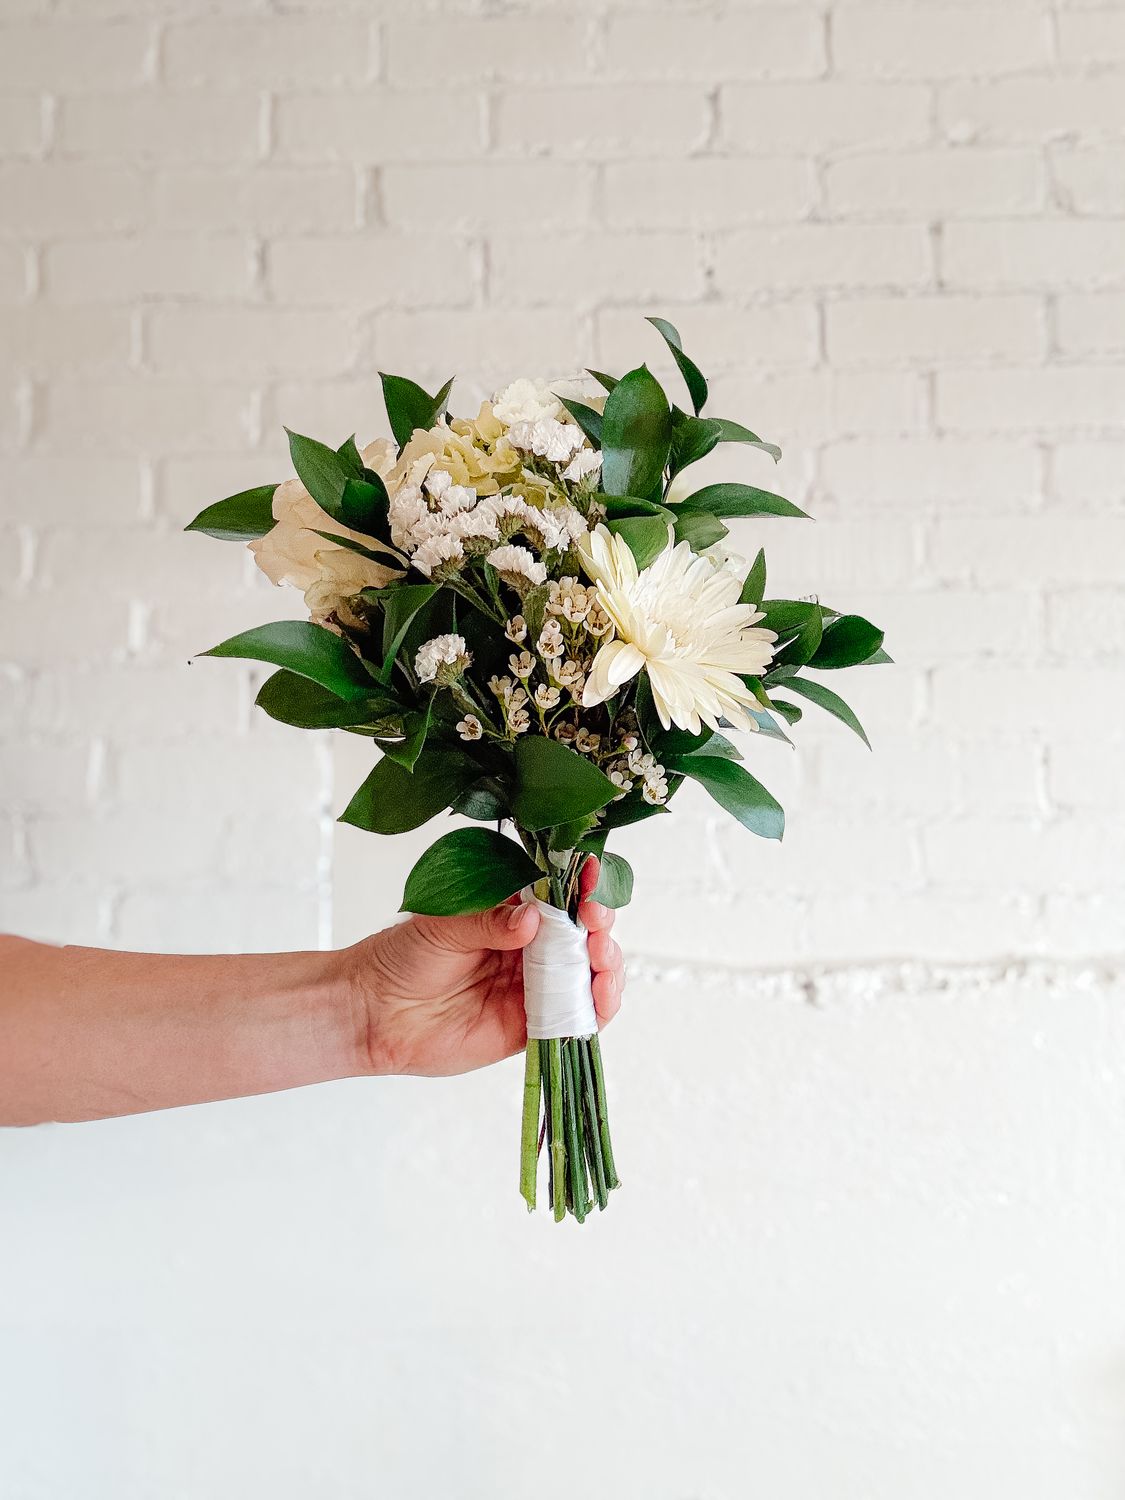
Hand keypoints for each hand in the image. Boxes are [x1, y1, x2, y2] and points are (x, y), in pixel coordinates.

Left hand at [348, 856, 622, 1075]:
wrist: (373, 1013)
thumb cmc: (402, 958)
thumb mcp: (444, 925)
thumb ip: (490, 921)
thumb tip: (532, 918)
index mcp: (512, 915)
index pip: (559, 896)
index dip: (581, 887)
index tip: (590, 879)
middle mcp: (530, 950)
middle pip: (583, 936)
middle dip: (599, 926)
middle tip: (595, 920)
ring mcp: (533, 989)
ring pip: (588, 976)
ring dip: (607, 964)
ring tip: (601, 956)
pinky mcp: (531, 1028)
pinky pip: (575, 1019)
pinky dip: (597, 1008)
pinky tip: (600, 993)